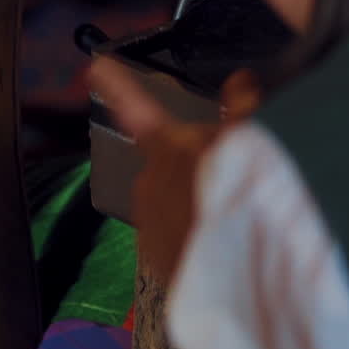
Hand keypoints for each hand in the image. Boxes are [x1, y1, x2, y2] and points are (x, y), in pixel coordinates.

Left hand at [88, 56, 231, 286]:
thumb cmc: (242, 207)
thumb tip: (240, 80)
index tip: (97, 68)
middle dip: (196, 165)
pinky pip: (175, 233)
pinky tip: (222, 240)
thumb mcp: (251, 147)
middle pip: (172, 160)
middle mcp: (150, 181)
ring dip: (197, 201)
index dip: (118, 85)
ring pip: (175, 198)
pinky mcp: (157, 255)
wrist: (235, 280)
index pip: (137, 107)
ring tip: (235, 216)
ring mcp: (150, 221)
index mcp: (168, 148)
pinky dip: (194, 232)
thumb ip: (242, 110)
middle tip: (233, 179)